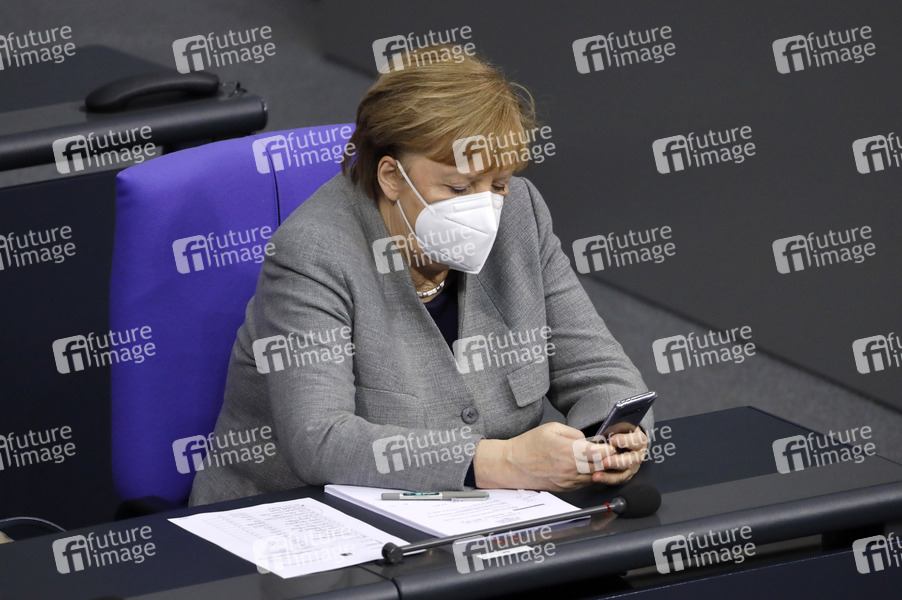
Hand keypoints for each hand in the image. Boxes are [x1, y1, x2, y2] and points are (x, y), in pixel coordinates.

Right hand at [474, 423, 599, 491]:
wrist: (513, 465)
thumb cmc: (529, 445)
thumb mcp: (552, 428)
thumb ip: (574, 433)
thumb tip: (587, 440)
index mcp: (569, 450)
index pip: (600, 453)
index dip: (609, 449)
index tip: (610, 444)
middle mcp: (571, 468)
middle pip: (601, 466)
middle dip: (606, 459)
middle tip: (606, 452)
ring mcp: (568, 480)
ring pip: (594, 476)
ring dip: (598, 469)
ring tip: (594, 459)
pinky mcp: (565, 488)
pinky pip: (583, 483)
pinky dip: (587, 476)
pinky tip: (583, 467)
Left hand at [589, 427, 647, 485]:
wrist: (627, 441)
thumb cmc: (623, 432)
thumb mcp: (622, 425)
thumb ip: (616, 427)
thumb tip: (606, 431)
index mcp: (640, 441)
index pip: (635, 441)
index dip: (624, 441)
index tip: (613, 440)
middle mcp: (638, 456)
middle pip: (629, 461)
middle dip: (616, 462)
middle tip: (604, 462)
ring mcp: (632, 467)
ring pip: (623, 474)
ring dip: (609, 475)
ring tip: (597, 475)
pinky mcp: (625, 475)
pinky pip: (616, 479)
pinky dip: (606, 479)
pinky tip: (596, 477)